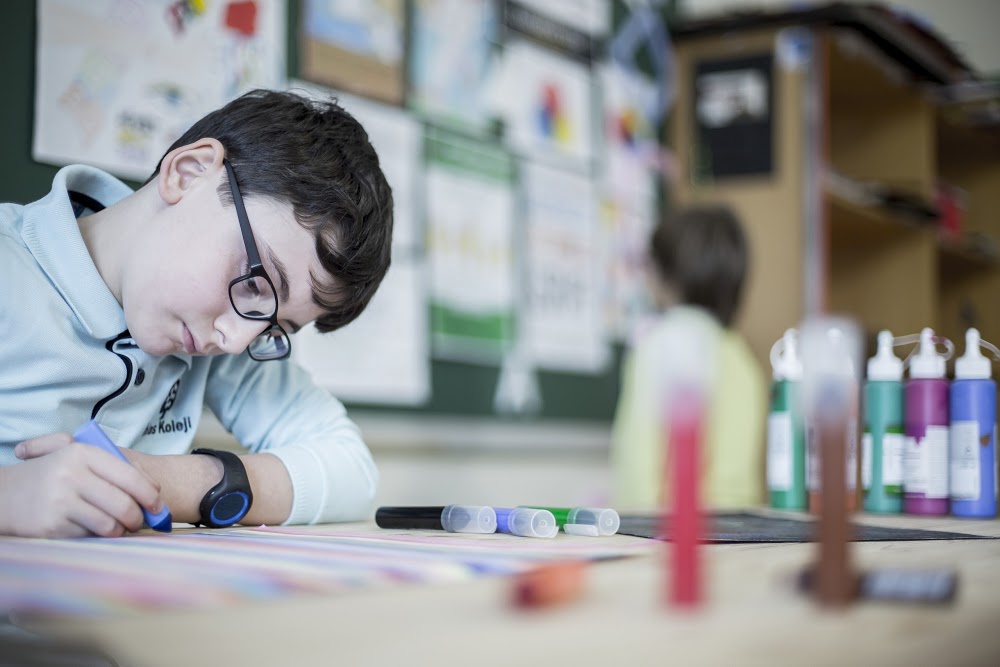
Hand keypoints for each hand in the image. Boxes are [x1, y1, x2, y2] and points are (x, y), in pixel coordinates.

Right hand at [0, 433, 163, 537]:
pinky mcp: (52, 525)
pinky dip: (97, 537)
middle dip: (139, 518)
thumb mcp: (78, 460)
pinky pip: (89, 536)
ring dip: (120, 530)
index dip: (150, 494)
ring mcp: (61, 501)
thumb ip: (114, 468)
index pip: (130, 476)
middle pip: (124, 504)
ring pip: (109, 525)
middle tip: (140, 522)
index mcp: (83, 453)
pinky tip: (92, 530)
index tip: (158, 505)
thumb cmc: (52, 476)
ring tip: (120, 527)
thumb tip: (154, 490)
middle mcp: (72, 474)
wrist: (5, 495)